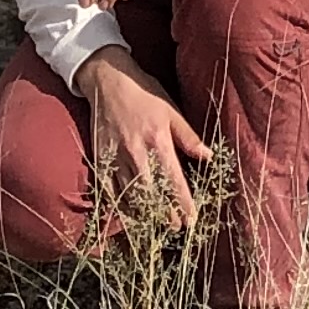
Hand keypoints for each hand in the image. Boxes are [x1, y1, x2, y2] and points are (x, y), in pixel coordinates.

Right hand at [72, 50, 208, 228]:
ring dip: (144, 213)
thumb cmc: (145, 94)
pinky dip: (118, 204)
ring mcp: (116, 158)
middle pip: (152, 194)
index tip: (191, 219)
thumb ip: (189, 137)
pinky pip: (108, 189)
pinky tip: (128, 215)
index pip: (173, 180)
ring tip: (156, 226)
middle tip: (176, 228)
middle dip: (165, 214)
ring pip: (130, 195)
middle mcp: (136, 154)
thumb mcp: (171, 110)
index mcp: (157, 141)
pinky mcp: (100, 159)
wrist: (109, 80)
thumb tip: (209, 156)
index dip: (183, 203)